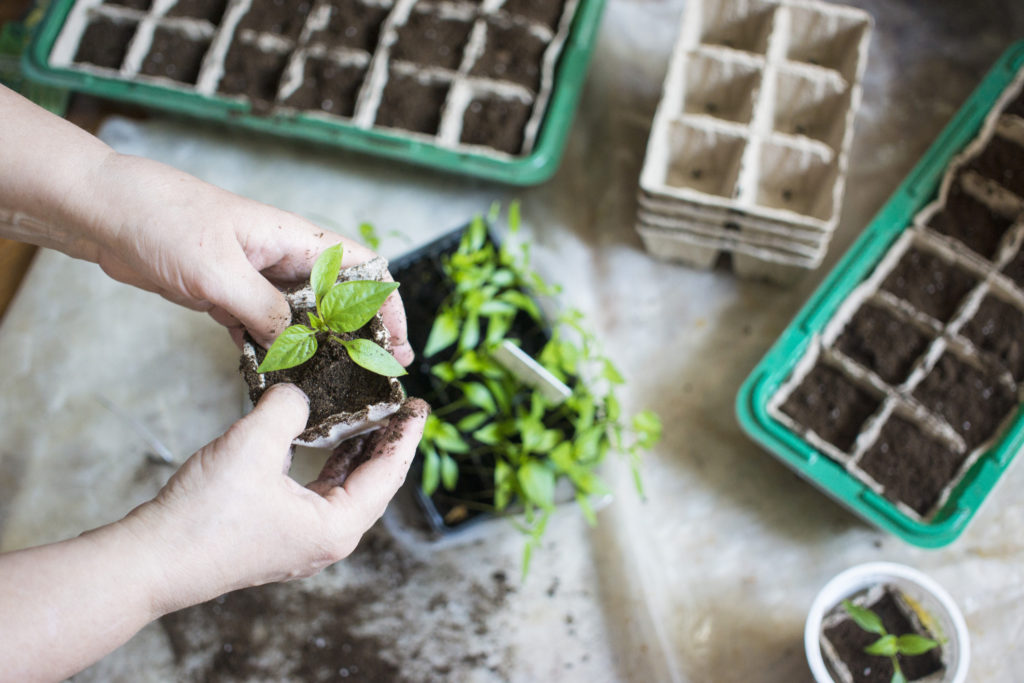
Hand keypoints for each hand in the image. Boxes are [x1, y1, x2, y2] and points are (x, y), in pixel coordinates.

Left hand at [86, 153, 413, 359]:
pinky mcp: (228, 296)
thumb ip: (265, 312)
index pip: (362, 269)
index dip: (387, 305)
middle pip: (337, 300)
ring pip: (299, 320)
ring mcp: (255, 279)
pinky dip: (269, 354)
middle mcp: (282, 259)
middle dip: (356, 336)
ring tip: (327, 385)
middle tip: (370, 374)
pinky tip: (273, 378)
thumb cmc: (165, 221)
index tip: (396, 343)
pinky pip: (261, 330)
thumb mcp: (220, 272)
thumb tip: (302, 349)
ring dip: (312, 350)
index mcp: (294, 239)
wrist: (107, 213)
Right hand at [125, 384, 428, 611]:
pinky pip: (316, 493)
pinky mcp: (277, 535)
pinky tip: (319, 439)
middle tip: (396, 405)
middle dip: (384, 441)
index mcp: (336, 526)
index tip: (419, 405)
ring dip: (354, 451)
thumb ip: (287, 408)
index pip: (389, 474)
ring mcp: (302, 541)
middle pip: (373, 483)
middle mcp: (327, 539)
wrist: (151, 561)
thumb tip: (298, 391)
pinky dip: (325, 464)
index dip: (406, 435)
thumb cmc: (204, 515)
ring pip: (344, 488)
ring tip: (365, 416)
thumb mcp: (254, 445)